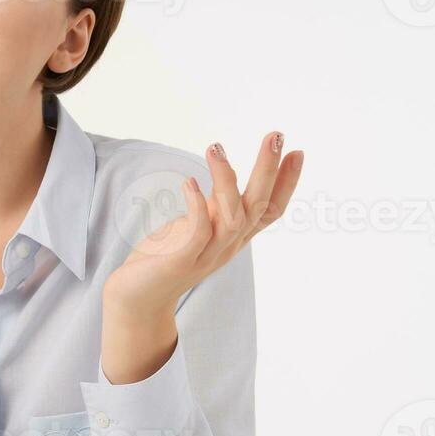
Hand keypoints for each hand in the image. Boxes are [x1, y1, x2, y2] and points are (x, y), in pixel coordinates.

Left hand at [105, 132, 303, 318]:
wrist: (137, 299)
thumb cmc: (166, 257)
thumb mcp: (198, 227)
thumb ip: (216, 208)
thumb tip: (228, 177)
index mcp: (234, 238)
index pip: (271, 211)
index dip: (286, 183)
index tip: (297, 151)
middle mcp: (227, 246)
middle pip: (258, 207)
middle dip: (268, 171)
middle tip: (275, 136)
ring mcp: (206, 255)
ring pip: (232, 217)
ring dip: (227, 180)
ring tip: (216, 147)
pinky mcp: (181, 261)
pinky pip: (198, 233)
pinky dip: (197, 206)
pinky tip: (191, 182)